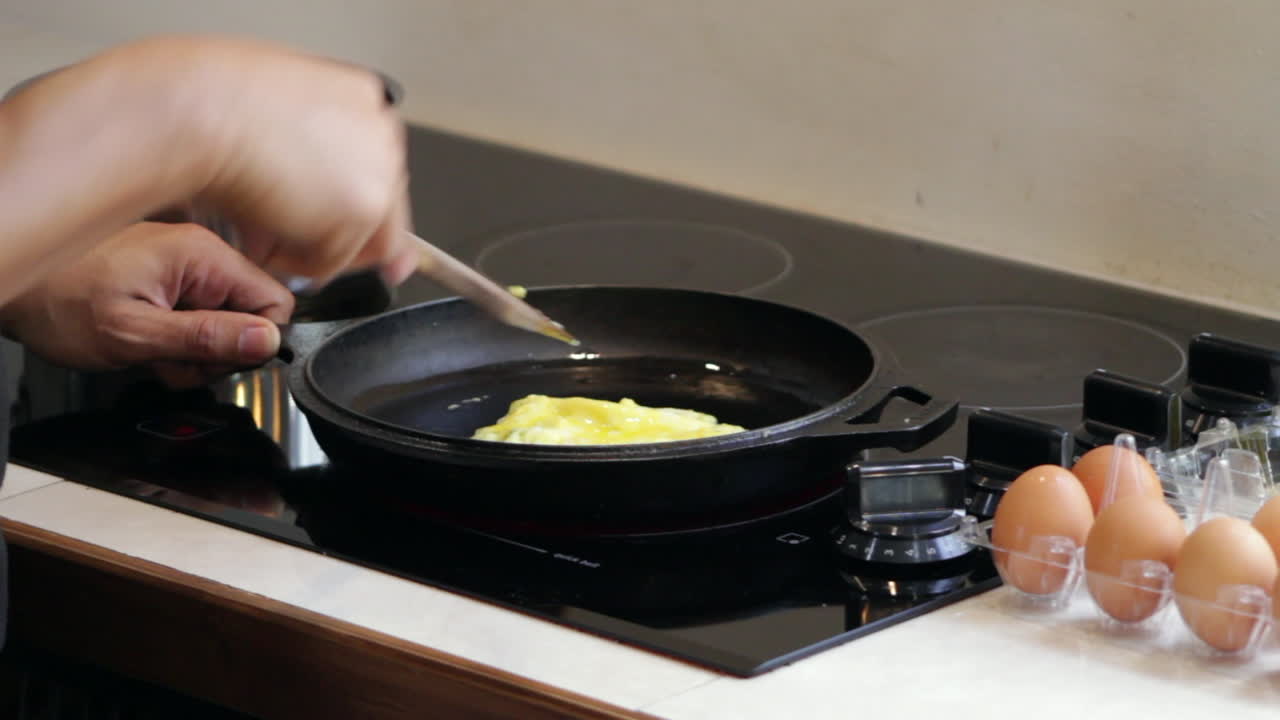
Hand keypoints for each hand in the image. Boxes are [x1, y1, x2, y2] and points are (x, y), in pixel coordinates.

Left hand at [0, 222, 294, 387]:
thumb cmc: (57, 303)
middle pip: (250, 317)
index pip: (276, 303)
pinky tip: (148, 341)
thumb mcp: (135, 334)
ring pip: (225, 324)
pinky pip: (199, 317)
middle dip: (216, 351)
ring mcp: (185, 266)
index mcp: (202, 256)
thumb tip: (267, 341)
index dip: (252, 341)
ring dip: (193, 352)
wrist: (13, 291)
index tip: (213, 356)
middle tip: (170, 357)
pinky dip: (177, 340)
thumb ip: (206, 338)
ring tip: (151, 349)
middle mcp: (200, 253)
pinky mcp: (170, 279)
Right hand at [2, 35, 417, 293]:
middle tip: (283, 234)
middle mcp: (380, 131)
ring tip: (258, 230)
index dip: (342, 203)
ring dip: (307, 246)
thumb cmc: (206, 102)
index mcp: (359, 98)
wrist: (192, 109)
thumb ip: (308, 149)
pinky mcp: (365, 210)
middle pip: (379, 206)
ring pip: (359, 241)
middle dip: (330, 231)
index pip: (372, 167)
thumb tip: (327, 195)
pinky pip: (332, 261)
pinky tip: (258, 235)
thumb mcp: (270, 118)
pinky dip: (293, 261)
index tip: (331, 224)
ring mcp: (379, 170)